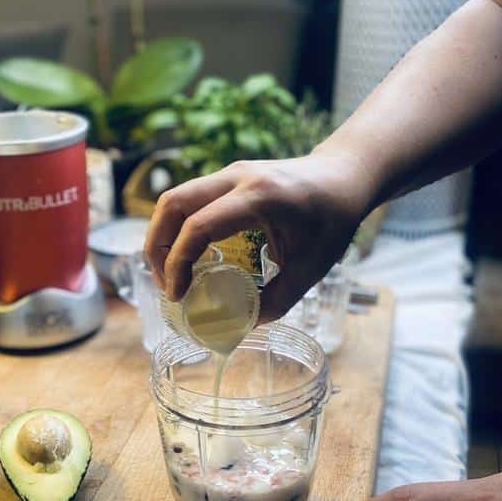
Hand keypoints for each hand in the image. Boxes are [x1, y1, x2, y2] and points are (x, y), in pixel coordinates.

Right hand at [143, 151, 371, 317]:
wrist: (344, 176)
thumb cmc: (333, 220)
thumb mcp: (311, 267)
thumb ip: (276, 300)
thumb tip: (240, 326)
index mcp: (258, 197)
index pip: (198, 226)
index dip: (178, 263)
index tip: (178, 295)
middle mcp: (236, 178)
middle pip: (171, 204)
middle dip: (157, 248)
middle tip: (166, 284)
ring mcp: (229, 173)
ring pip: (173, 199)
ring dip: (162, 236)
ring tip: (171, 273)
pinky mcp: (227, 178)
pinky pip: (188, 200)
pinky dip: (177, 228)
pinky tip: (189, 256)